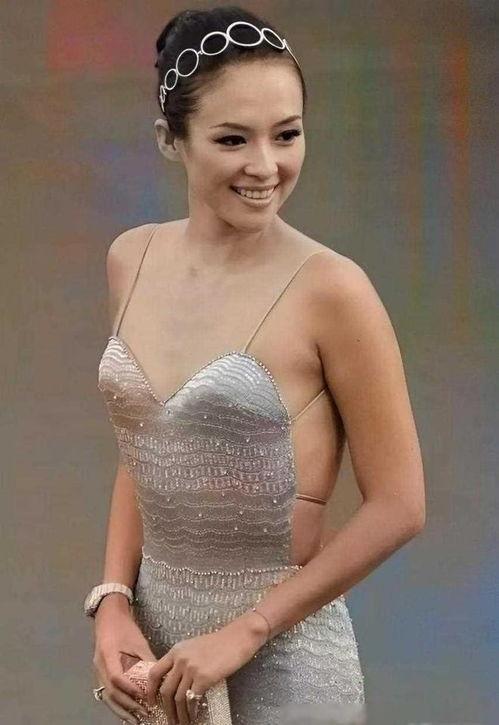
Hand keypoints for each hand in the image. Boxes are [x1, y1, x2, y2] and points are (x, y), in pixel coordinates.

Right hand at [93, 600, 157, 723]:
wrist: (109, 617)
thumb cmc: (125, 627)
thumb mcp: (138, 641)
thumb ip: (147, 660)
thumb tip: (161, 678)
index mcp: (108, 654)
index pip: (117, 677)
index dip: (130, 689)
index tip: (145, 696)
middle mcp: (99, 665)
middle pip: (110, 691)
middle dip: (128, 705)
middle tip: (144, 713)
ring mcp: (97, 671)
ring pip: (106, 696)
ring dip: (121, 710)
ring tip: (135, 720)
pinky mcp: (100, 675)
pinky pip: (106, 693)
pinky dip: (117, 705)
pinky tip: (127, 713)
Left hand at [145, 612, 267, 724]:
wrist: (237, 638)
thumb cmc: (219, 642)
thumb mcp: (194, 646)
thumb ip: (182, 660)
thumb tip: (175, 681)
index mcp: (176, 650)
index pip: (154, 672)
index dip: (150, 691)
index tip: (152, 702)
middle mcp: (180, 659)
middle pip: (165, 690)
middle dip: (167, 709)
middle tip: (170, 720)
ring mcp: (191, 668)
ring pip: (178, 698)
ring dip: (179, 715)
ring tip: (182, 723)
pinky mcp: (204, 677)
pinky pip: (192, 699)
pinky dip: (191, 711)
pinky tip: (194, 716)